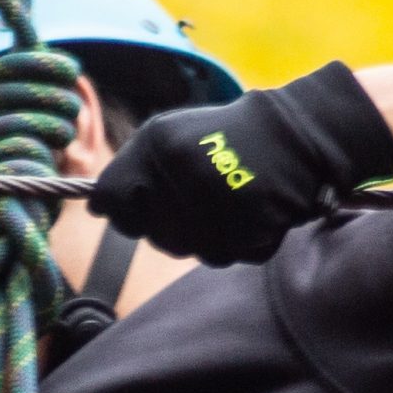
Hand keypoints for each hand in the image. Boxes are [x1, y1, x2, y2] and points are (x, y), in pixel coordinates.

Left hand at [87, 61, 392, 265]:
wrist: (297, 137)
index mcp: (159, 145)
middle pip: (148, 233)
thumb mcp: (168, 137)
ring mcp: (219, 202)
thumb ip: (128, 169)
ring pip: (184, 249)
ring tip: (224, 203)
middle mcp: (185, 172)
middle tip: (199, 196)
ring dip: (200, 236)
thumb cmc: (225, 139)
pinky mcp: (250, 226)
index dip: (125, 209)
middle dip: (167, 223)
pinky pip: (223, 255)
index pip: (112, 202)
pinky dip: (232, 243)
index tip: (145, 201)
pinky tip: (246, 215)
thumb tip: (95, 208)